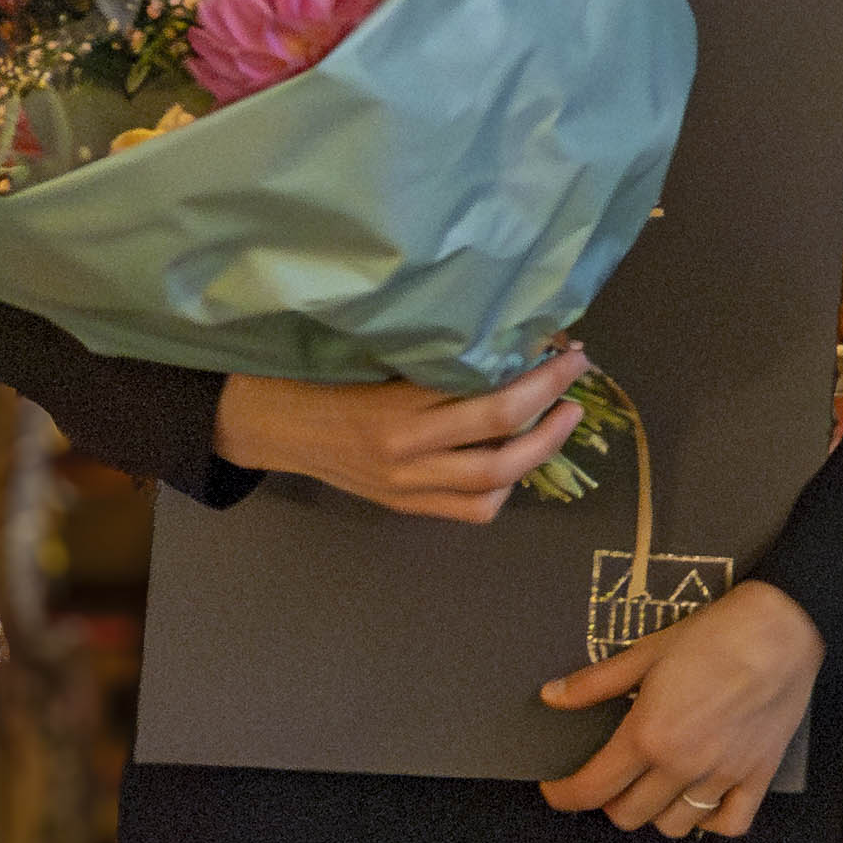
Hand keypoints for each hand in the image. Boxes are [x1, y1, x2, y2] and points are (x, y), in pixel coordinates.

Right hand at [212, 346, 589, 521]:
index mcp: (395, 403)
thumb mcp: (371, 351)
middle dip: (552, 404)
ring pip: (494, 481)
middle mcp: (404, 449)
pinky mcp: (402, 505)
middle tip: (577, 376)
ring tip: (565, 419)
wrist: (265, 421)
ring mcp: (404, 484)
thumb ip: (431, 353)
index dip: (541, 373)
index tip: (567, 348)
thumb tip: (506, 332)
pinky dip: (503, 490)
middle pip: (502, 435)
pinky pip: (469, 510)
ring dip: (542, 449)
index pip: (489, 394)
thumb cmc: (318, 371)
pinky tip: (518, 463)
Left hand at [537, 577, 823, 836]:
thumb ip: (595, 683)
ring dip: (656, 813)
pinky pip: (730, 823)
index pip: (590, 789)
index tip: (556, 788)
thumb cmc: (715, 634)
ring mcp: (722, 775)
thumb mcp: (646, 651)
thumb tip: (551, 697)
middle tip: (609, 778)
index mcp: (648, 736)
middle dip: (608, 802)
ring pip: (675, 826)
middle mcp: (682, 765)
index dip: (563, 795)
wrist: (783, 628)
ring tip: (654, 787)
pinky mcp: (758, 775)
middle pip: (628, 815)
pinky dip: (711, 820)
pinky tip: (703, 800)